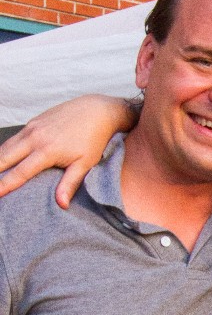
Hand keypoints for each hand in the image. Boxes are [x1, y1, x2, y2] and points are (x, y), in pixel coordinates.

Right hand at [0, 95, 136, 207]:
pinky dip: (4, 150)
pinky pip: (13, 138)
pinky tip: (3, 159)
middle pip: (4, 158)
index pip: (19, 173)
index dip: (4, 185)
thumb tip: (62, 204)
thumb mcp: (86, 163)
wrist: (98, 110)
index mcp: (47, 151)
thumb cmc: (94, 139)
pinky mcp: (33, 122)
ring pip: (5, 147)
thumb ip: (70, 183)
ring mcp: (32, 128)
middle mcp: (35, 138)